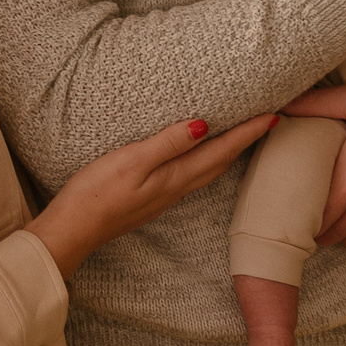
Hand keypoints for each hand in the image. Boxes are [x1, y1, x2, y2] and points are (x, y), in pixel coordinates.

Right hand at [26, 114, 277, 275]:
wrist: (73, 230)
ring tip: (243, 137)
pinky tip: (202, 158)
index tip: (272, 116)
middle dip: (246, 142)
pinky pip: (192, 177)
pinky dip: (207, 162)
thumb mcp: (131, 161)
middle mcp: (176, 188)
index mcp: (175, 177)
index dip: (247, 133)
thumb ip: (167, 143)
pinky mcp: (152, 198)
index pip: (220, 150)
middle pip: (221, 162)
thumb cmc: (96, 193)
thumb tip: (205, 126)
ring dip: (229, 153)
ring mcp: (165, 196)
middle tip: (268, 123)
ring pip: (208, 171)